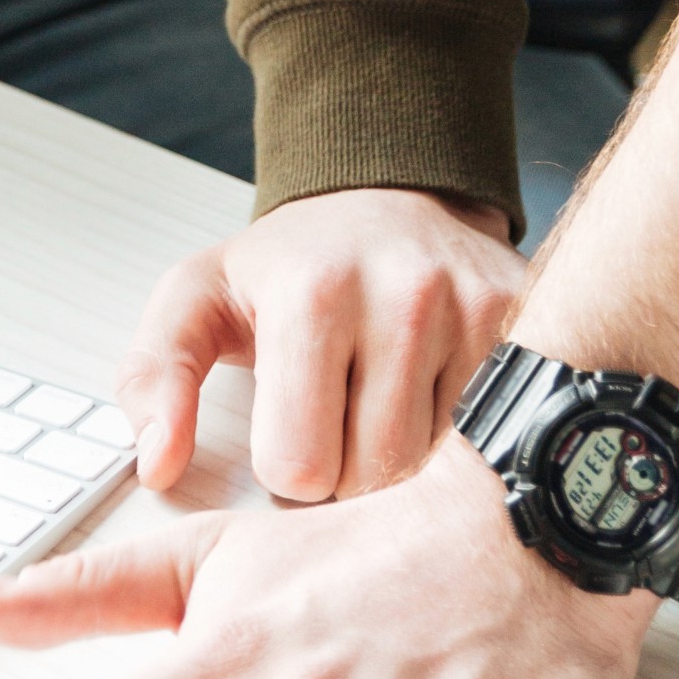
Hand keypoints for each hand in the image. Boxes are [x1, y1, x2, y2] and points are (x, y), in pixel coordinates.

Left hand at [116, 188, 520, 503]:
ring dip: (407, 465)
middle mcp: (404, 294)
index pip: (300, 468)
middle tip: (341, 421)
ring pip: (435, 473)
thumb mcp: (199, 299)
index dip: (290, 468)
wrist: (386, 199)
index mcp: (312, 292)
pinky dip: (461, 443)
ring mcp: (473, 309)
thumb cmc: (292, 266)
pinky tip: (438, 406)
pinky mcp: (522, 324)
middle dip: (350, 474)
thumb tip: (157, 462)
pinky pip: (490, 441)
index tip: (291, 429)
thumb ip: (155, 375)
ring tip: (386, 411)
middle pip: (373, 479)